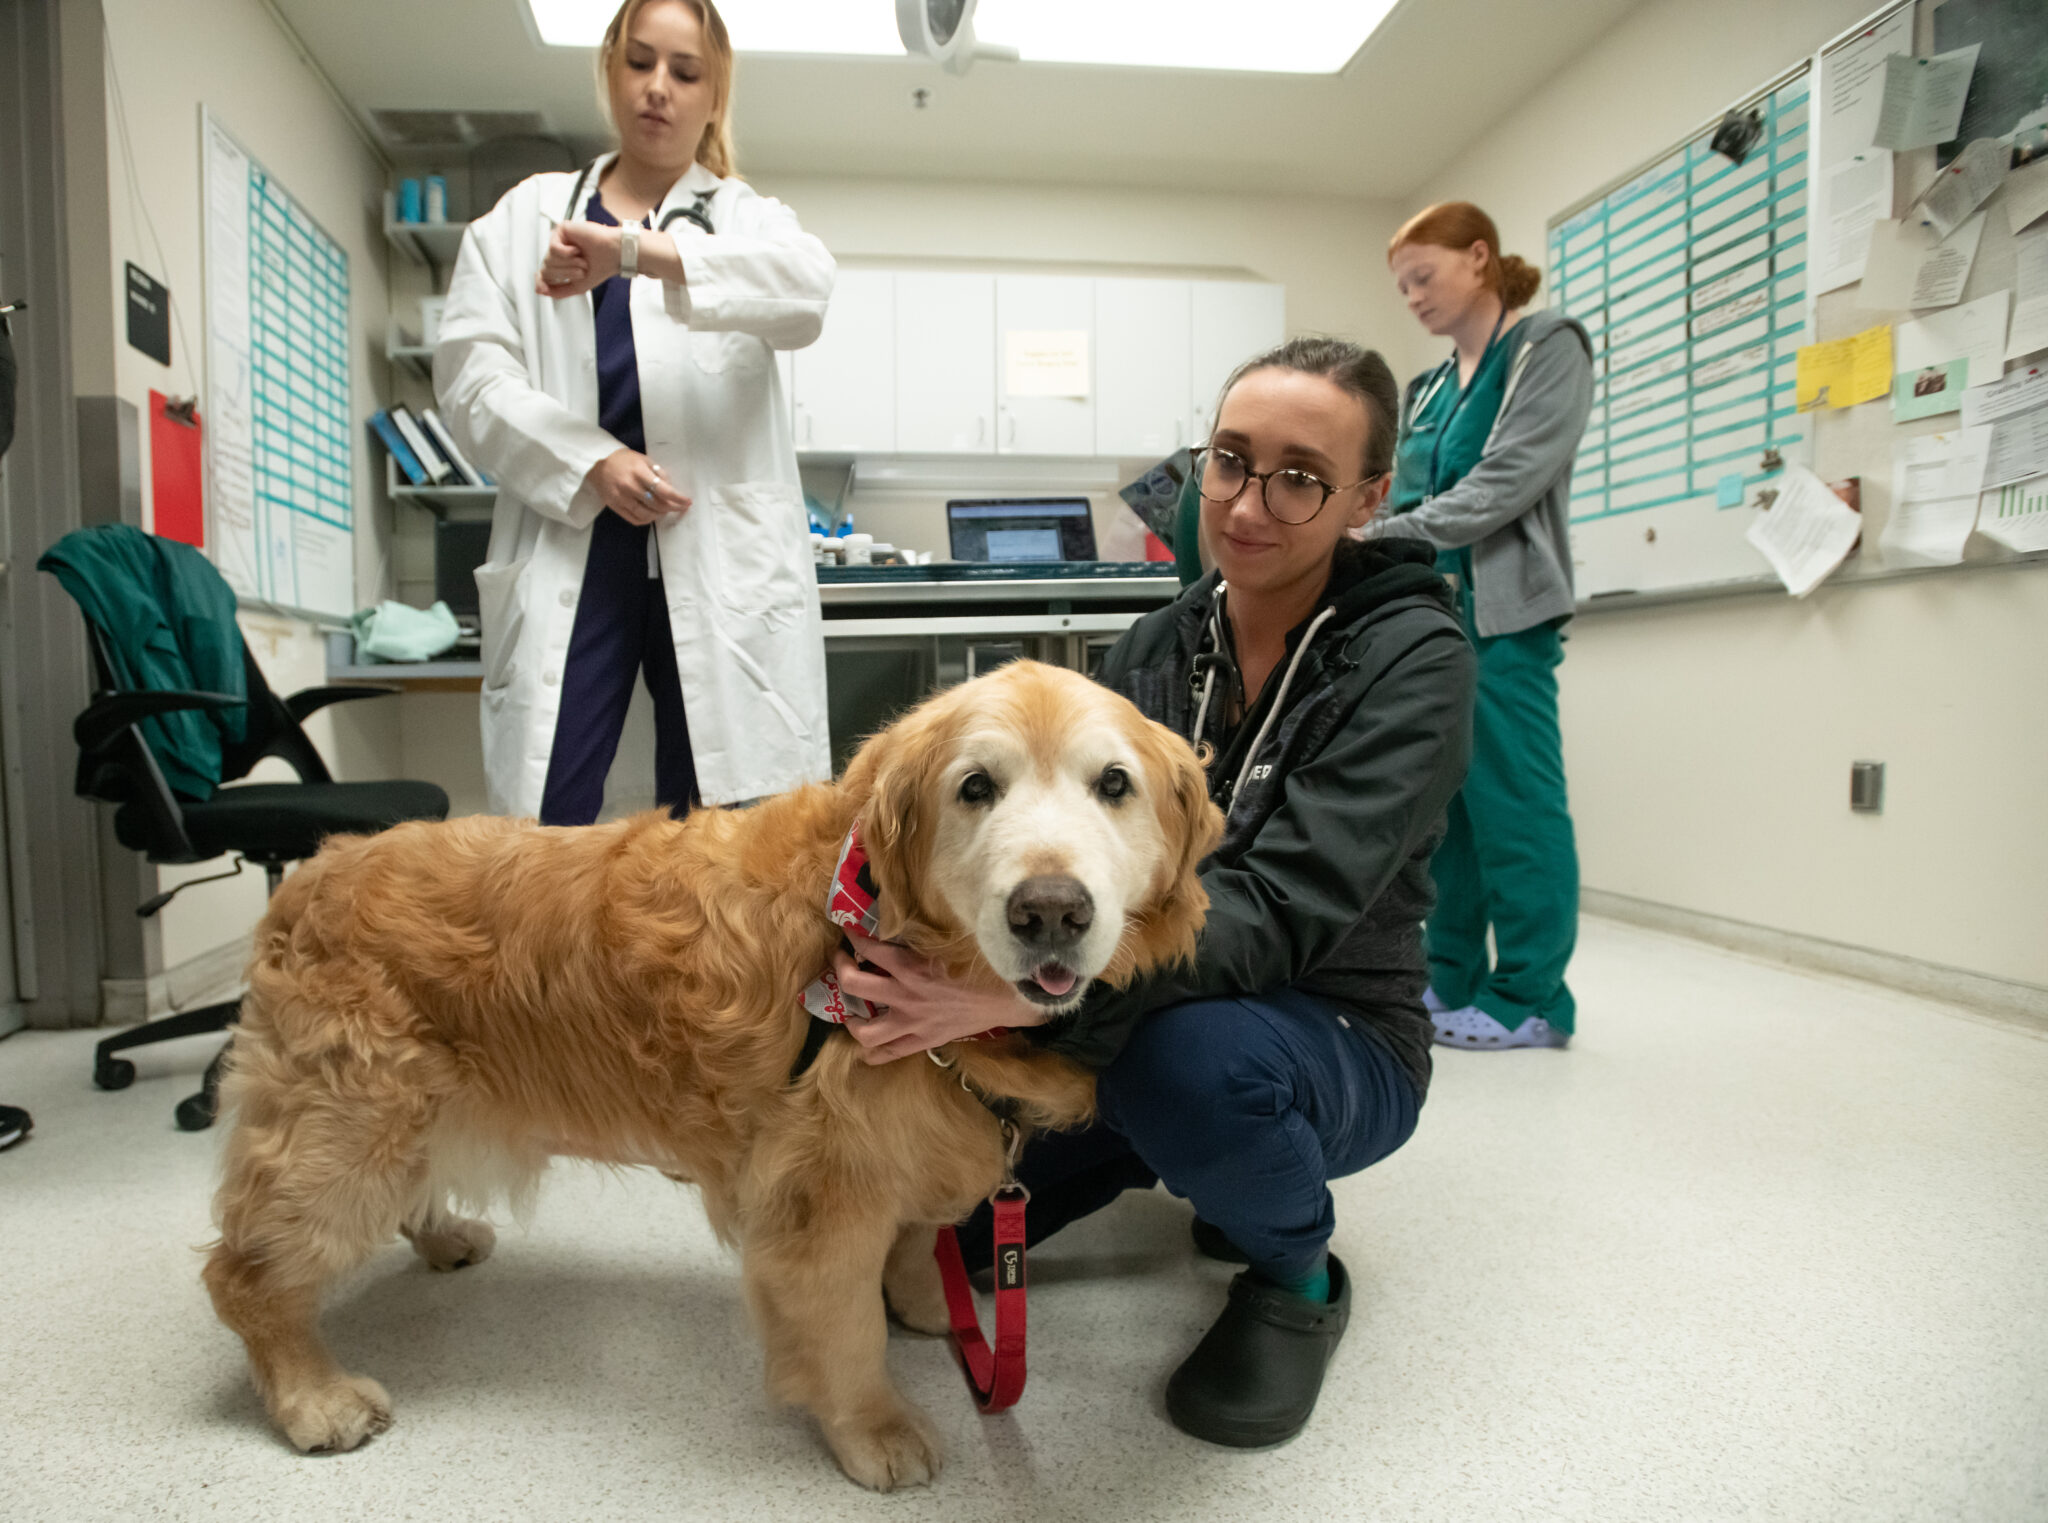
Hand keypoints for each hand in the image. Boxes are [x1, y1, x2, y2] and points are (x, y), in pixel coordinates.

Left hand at [534, 221, 619, 298]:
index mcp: (563, 264)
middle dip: (564, 273)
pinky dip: (566, 253)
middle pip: (545, 268)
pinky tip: (577, 250)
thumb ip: (559, 291)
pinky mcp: (561, 230)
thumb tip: (541, 291)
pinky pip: (553, 247)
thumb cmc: (601, 266)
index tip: (542, 287)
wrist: (614, 253)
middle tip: (580, 271)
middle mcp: (559, 251)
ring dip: (568, 264)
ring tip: (582, 260)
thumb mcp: (578, 286)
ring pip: (548, 258)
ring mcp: (560, 240)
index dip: (541, 282)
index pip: (543, 274)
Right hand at [586, 449, 690, 525]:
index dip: (678, 498)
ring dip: (660, 514)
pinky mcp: (615, 506)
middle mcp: (629, 486)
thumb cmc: (623, 460)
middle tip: (678, 506)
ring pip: (647, 515)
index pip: (663, 490)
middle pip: (657, 504)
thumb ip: (658, 473)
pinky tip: (652, 514)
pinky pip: (635, 519)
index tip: (687, 502)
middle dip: (672, 507)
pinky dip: (647, 519)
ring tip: (665, 510)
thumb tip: (671, 487)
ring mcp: (621, 498)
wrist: (597, 463)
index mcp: (638, 472)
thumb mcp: (643, 460)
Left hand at [835, 932, 1046, 1064]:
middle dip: (841, 968)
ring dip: (851, 1019)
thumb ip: (922, 936)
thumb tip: (899, 921)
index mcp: (913, 967)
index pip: (870, 947)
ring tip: (850, 1010)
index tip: (849, 928)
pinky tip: (866, 1048)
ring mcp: (913, 1023)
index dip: (854, 935)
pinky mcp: (924, 1040)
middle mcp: (906, 996)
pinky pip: (890, 1054)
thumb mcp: (950, 943)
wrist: (1010, 998)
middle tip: (841, 960)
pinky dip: (873, 1053)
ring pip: (864, 1030)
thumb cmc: (984, 966)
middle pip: (854, 984)